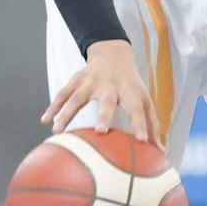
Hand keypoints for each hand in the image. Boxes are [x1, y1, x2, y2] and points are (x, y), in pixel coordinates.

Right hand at [41, 39, 161, 144]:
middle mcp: (110, 87)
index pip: (138, 110)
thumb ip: (151, 124)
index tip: (142, 142)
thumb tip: (161, 151)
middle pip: (107, 101)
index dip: (141, 125)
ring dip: (67, 114)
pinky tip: (45, 120)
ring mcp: (91, 82)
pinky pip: (63, 93)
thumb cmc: (131, 85)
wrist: (113, 54)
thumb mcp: (144, 100)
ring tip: (57, 131)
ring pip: (77, 98)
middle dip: (104, 116)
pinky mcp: (77, 80)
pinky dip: (53, 106)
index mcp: (130, 93)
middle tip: (100, 132)